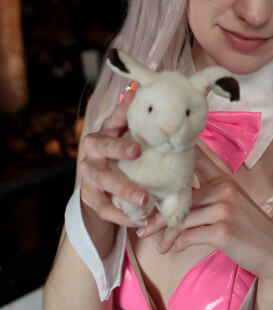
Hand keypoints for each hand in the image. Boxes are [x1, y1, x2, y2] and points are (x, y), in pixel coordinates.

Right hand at [79, 91, 147, 228]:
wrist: (101, 180)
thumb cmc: (123, 150)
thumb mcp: (129, 133)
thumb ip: (135, 117)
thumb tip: (139, 88)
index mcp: (106, 133)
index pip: (112, 121)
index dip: (122, 118)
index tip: (136, 133)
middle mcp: (93, 151)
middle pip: (103, 148)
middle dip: (119, 149)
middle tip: (138, 153)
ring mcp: (89, 174)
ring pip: (102, 182)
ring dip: (123, 190)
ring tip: (145, 200)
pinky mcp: (89, 196)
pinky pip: (103, 208)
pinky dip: (120, 216)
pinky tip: (138, 221)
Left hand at [155, 150, 272, 288]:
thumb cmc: (248, 229)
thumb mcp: (231, 203)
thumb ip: (207, 194)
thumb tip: (172, 201)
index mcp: (223, 178)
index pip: (198, 156)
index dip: (176, 150)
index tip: (152, 157)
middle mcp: (224, 188)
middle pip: (178, 197)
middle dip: (156, 215)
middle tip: (142, 227)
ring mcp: (224, 208)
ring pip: (180, 219)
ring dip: (165, 236)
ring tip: (158, 246)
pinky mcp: (223, 230)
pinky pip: (188, 236)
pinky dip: (177, 244)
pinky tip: (173, 249)